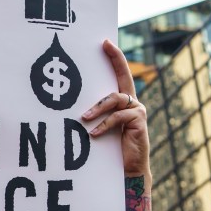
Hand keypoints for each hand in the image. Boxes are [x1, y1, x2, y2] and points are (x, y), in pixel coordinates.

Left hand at [81, 39, 149, 178]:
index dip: (115, 57)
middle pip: (123, 77)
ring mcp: (137, 111)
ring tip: (84, 118)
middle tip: (104, 45)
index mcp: (124, 101)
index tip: (106, 41)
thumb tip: (71, 105)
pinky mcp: (139, 121)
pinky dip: (104, 125)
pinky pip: (118, 118)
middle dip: (115, 59)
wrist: (128, 169)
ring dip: (97, 108)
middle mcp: (133, 102)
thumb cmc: (111, 149)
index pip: (120, 74)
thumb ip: (95, 114)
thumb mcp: (100, 127)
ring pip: (115, 99)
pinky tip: (94, 134)